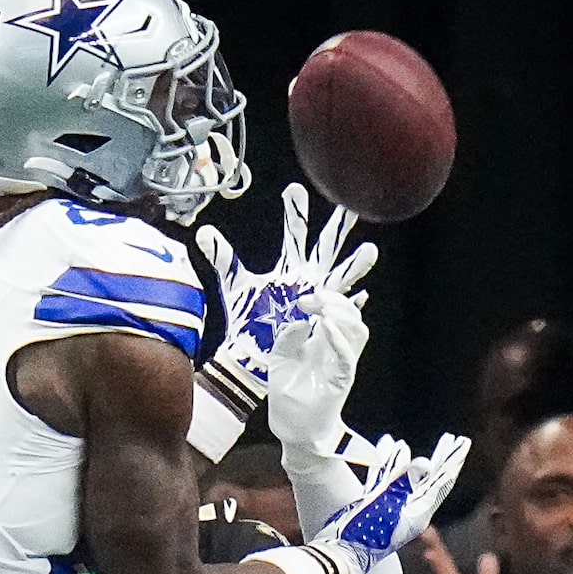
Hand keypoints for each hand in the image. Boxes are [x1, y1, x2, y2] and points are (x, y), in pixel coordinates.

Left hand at [194, 182, 375, 429]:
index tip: (293, 190)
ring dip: (356, 272)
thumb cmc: (259, 339)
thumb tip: (205, 234)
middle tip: (349, 207)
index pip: (297, 240)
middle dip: (339, 234)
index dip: (295, 215)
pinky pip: (342, 332)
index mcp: (295, 281)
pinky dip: (341, 320)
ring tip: (367, 251)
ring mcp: (327, 321)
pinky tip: (348, 302)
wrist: (265, 383)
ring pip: (346, 292)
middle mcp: (315, 296)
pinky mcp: (333, 351)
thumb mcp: (239, 293)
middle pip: (330, 257)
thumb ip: (225, 262)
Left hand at [265, 286, 371, 468]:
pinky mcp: (340, 381)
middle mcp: (336, 351)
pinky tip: (324, 327)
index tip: (302, 301)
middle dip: (334, 301)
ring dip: (343, 315)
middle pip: (352, 317)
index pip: (337, 312)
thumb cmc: (287, 396)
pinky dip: (339, 339)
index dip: (324, 300)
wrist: (291, 429)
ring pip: (358, 332)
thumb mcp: (279, 359)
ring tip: (323, 310)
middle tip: (312, 300)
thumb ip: (288, 338)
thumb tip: (303, 322)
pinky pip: (347, 358)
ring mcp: (341, 365)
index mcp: (323, 343)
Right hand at [307, 431, 472, 573]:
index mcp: (419, 512)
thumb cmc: (366, 534)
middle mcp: (409, 509)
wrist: (342, 553)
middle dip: (439, 457)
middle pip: (429, 478)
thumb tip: (425, 463)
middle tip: (451, 439)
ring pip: (403, 476)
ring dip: (404, 459)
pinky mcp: (374, 505)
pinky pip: (382, 480)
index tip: (462, 442)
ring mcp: (392, 507)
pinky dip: (384, 464)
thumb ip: (405, 482)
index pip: (442, 481)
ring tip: (403, 443)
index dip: (453, 460)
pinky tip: (383, 449)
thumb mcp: (388, 505)